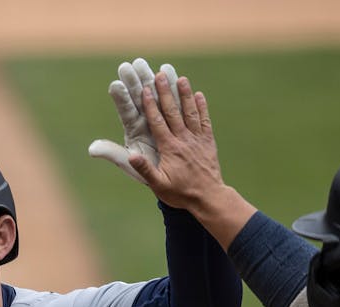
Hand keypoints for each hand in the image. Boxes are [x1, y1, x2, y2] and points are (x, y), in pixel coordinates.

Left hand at [87, 58, 178, 183]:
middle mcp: (144, 117)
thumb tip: (92, 149)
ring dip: (149, 77)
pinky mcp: (174, 113)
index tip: (116, 85)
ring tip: (143, 63)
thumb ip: (113, 153)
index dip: (121, 98)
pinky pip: (173, 97)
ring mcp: (159, 114)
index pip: (126, 110)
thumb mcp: (129, 163)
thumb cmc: (146, 169)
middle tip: (126, 66)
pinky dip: (171, 84)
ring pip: (154, 93)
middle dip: (132, 81)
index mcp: (133, 128)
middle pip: (137, 96)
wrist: (171, 174)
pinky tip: (168, 69)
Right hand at [128, 70, 227, 213]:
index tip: (145, 90)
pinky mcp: (208, 142)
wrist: (208, 197)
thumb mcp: (158, 185)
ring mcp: (197, 139)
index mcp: (170, 148)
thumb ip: (145, 169)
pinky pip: (205, 121)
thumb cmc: (180, 193)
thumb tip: (131, 155)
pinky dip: (202, 107)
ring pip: (190, 112)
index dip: (151, 105)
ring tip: (180, 78)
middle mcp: (184, 140)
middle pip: (173, 112)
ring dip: (184, 94)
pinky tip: (199, 95)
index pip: (158, 122)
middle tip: (160, 75)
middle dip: (165, 92)